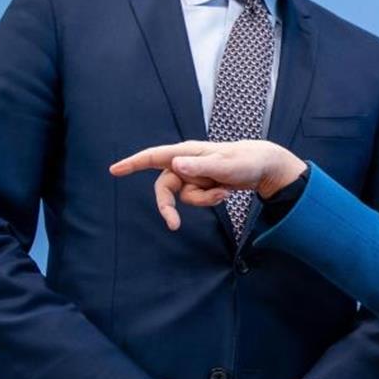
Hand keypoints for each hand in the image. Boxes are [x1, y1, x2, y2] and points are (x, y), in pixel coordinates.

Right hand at [109, 140, 306, 229]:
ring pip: (185, 196)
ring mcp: (194, 174)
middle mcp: (186, 163)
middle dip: (168, 206)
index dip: (133, 163)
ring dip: (204, 200)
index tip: (114, 170)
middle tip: (173, 225)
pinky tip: (226, 191)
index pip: (154, 156)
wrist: (263, 166)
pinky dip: (211, 199)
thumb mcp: (226, 165)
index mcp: (187, 153)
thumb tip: (176, 165)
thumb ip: (201, 167)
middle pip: (165, 187)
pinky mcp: (202, 184)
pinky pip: (198, 199)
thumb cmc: (246, 160)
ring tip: (225, 191)